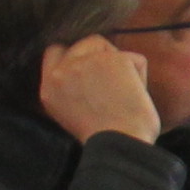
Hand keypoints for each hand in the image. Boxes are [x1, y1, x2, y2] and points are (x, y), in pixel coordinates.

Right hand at [35, 34, 162, 146]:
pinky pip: (135, 59)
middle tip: (114, 84)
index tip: (93, 68)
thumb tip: (90, 67)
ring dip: (120, 64)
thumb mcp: (70, 113)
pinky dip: (141, 76)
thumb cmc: (104, 139)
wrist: (119, 147)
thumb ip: (71, 86)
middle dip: (102, 55)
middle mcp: (62, 71)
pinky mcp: (113, 59)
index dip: (77, 55)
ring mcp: (86, 62)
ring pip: (107, 46)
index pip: (55, 51)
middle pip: (86, 43)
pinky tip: (136, 97)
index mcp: (49, 87)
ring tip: (124, 94)